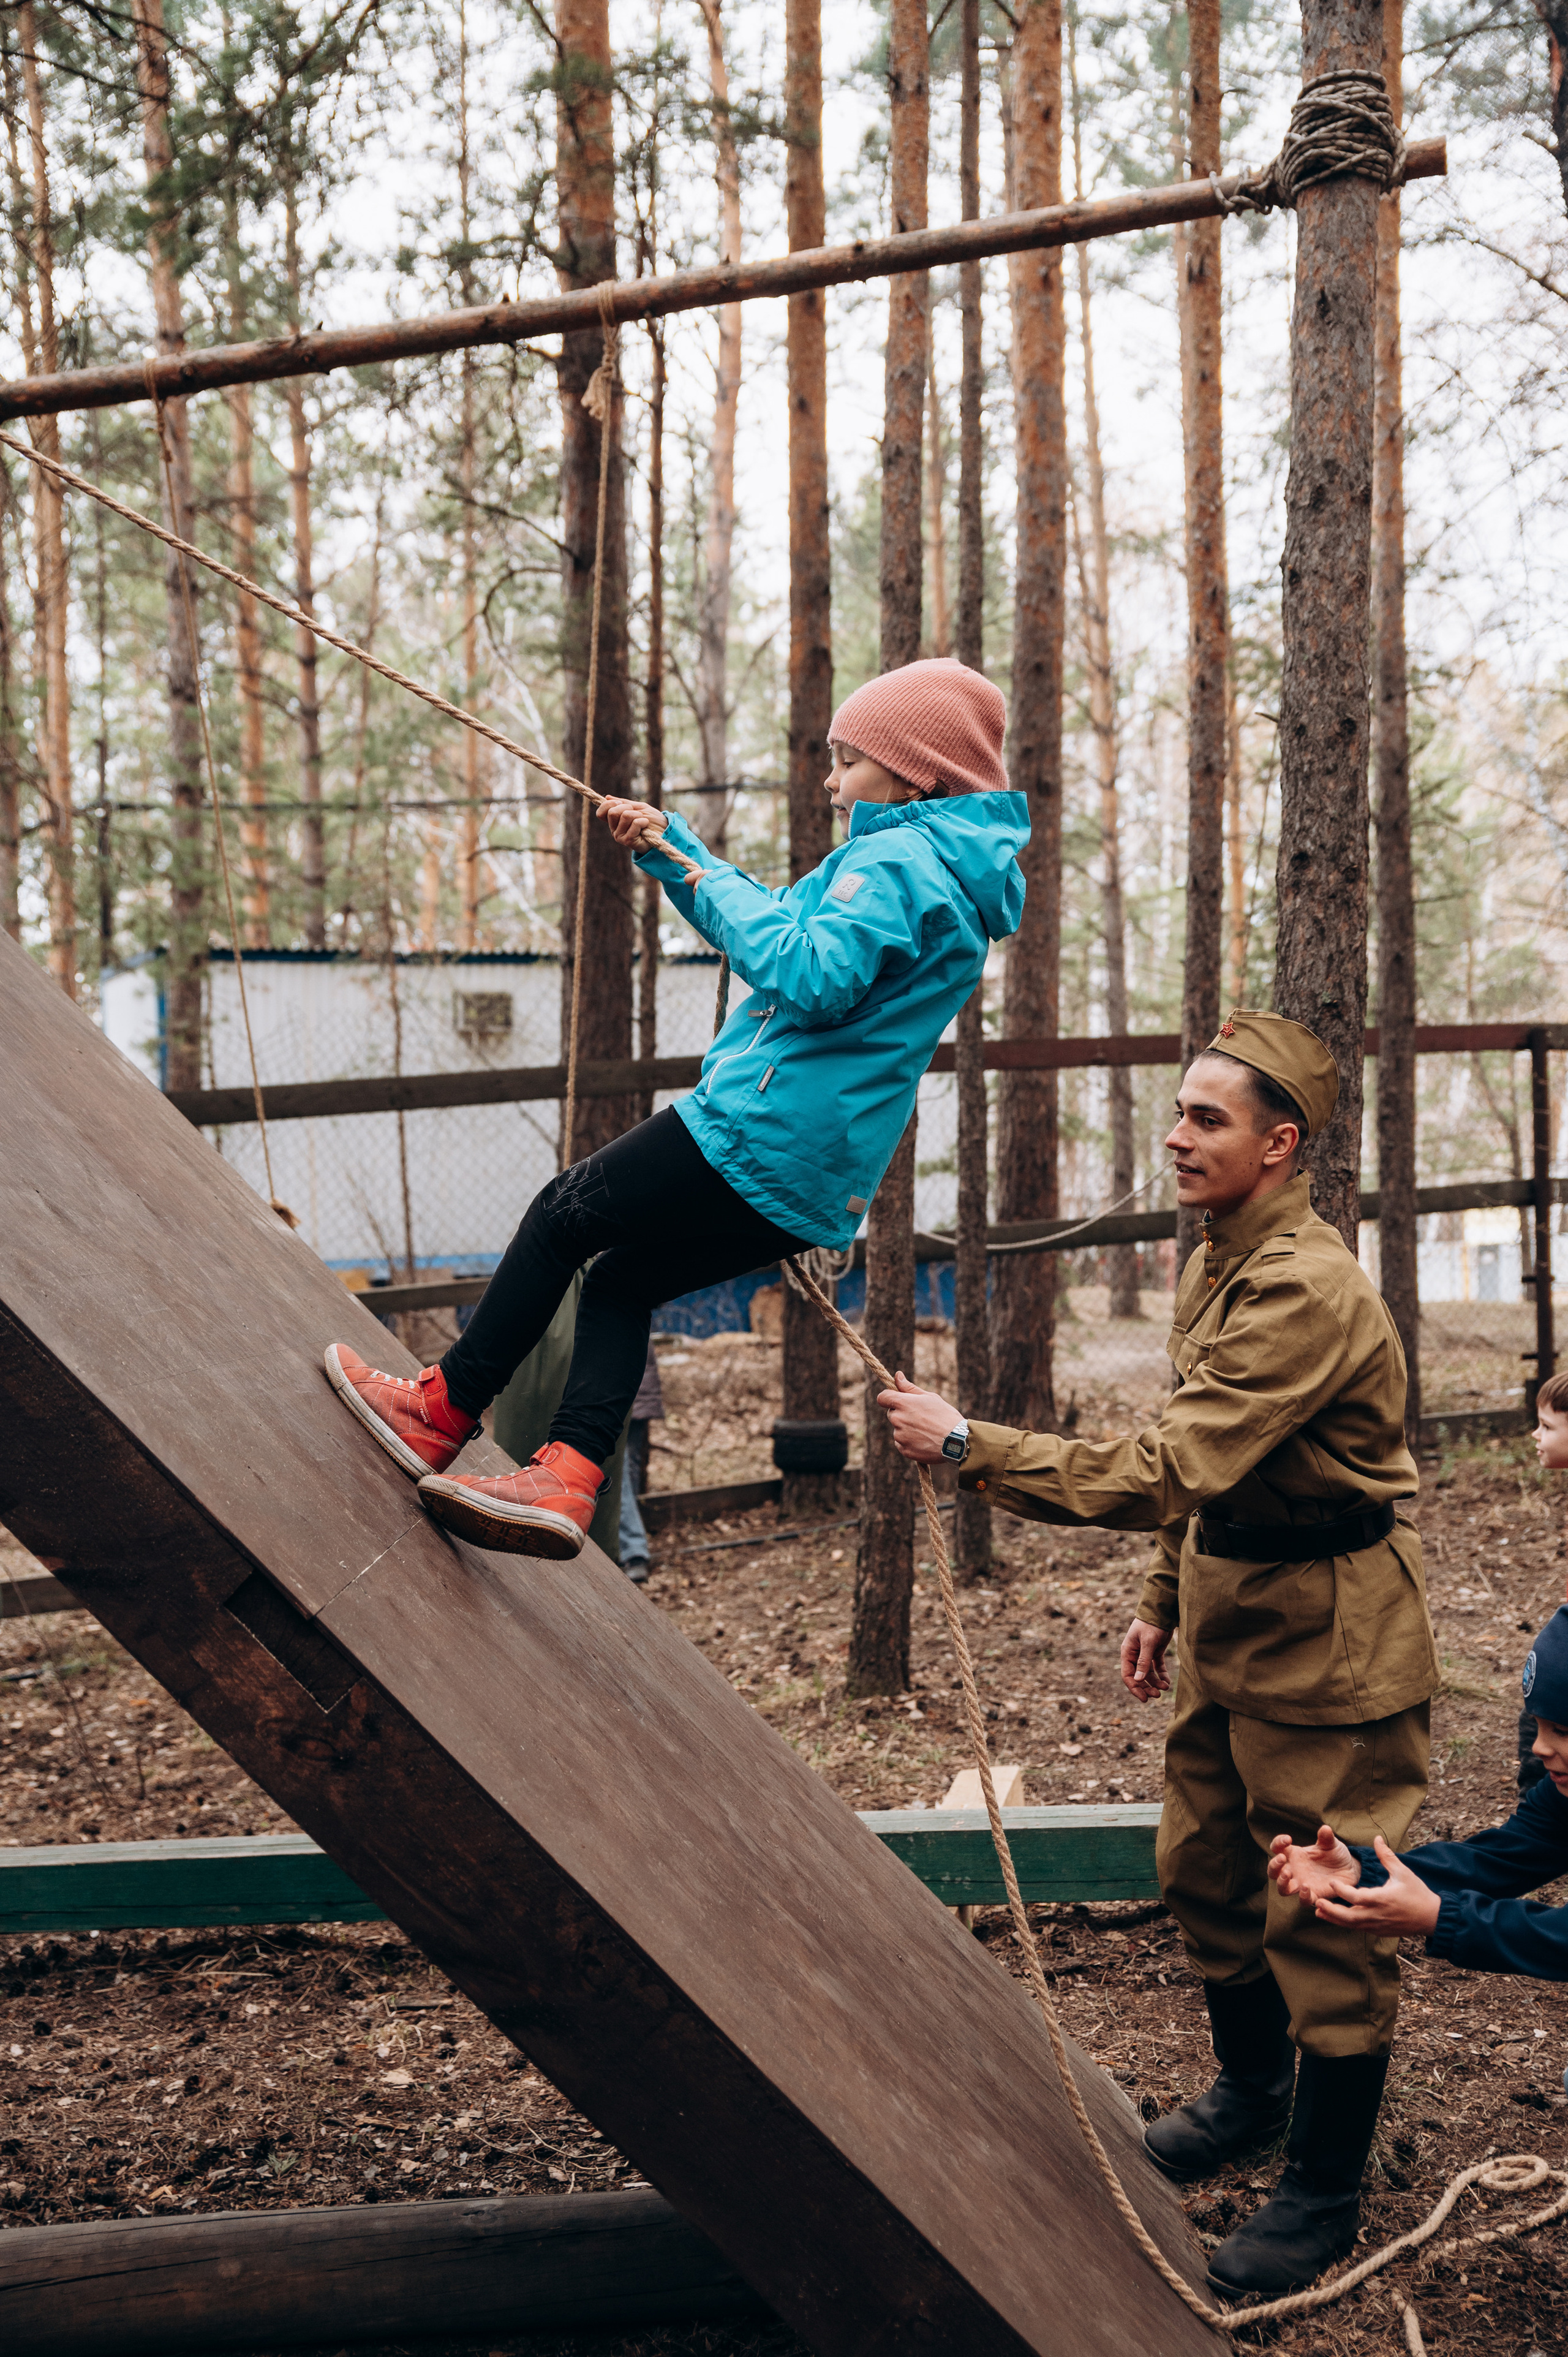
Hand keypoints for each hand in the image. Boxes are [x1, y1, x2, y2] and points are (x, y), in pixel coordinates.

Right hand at [597, 796, 667, 849]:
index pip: (600, 813)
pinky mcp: (628, 841)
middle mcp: (615, 830)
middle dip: (627, 807)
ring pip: (625, 816)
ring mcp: (620, 836)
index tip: (619, 802)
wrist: (664, 831)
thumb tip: (607, 797)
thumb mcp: (637, 807)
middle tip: (637, 813)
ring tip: (644, 821)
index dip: (607, 805)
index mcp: (615, 822)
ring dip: (638, 815)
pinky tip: (646, 827)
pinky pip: (634, 823)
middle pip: (612, 813)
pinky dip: (643, 821)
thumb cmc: (652, 820)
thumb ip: (623, 803)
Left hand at [875, 1370, 963, 1462]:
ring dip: (907, 1429)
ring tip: (926, 1431)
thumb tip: (898, 1375)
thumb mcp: (930, 1397)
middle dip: (902, 1414)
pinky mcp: (904, 1450)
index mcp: (903, 1403)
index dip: (888, 1398)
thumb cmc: (945, 1416)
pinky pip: (901, 1443)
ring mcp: (900, 1436)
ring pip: (898, 1430)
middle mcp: (898, 1419)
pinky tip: (925, 1441)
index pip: (882, 1398)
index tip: (895, 1400)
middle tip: (920, 1417)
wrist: (957, 1441)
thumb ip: (910, 1388)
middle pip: (892, 1414)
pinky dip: (910, 1442)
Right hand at [1120, 1618, 1172, 1701]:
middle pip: (1138, 1677)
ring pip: (1148, 1674)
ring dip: (1155, 1682)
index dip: (1135, 1688)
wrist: (1162, 1612)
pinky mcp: (1155, 1652)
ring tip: (1165, 1688)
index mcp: (1127, 1652)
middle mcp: (1134, 1655)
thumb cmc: (1151, 1625)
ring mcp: (1145, 1654)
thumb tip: (1139, 1679)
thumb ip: (1143, 1661)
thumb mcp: (1147, 1643)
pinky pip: (1157, 1668)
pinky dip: (1161, 1675)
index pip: (1127, 1675)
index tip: (1144, 1699)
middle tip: (1157, 1695)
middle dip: (1147, 1687)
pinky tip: (1167, 1682)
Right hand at [1268, 1823, 1359, 1905]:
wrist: (1350, 1869)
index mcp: (1295, 1855)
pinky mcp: (1314, 1895)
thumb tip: (1325, 1829)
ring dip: (1281, 1882)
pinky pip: (1303, 1901)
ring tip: (1288, 1873)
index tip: (1288, 1839)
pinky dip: (1302, 1896)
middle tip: (1282, 1859)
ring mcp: (1302, 1883)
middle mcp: (1295, 1870)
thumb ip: (1327, 1838)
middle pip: (1273, 1871)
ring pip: (1282, 1889)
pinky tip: (1306, 1887)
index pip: (1277, 1849)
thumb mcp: (1332, 1844)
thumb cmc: (1336, 1854)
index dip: (1277, 1843)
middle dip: (1274, 1865)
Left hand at [1309, 1835, 1441, 1936]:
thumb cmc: (1418, 1893)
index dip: (1342, 1891)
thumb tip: (1376, 1837)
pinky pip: (1359, 1928)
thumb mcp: (1403, 1872)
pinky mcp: (1380, 1932)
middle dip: (1331, 1911)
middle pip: (1349, 1917)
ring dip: (1335, 1919)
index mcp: (1382, 1899)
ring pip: (1352, 1925)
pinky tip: (1336, 1918)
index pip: (1356, 1897)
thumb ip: (1386, 1856)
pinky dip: (1346, 1924)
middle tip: (1316, 1902)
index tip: (1331, 1882)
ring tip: (1319, 1912)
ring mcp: (1378, 1926)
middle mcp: (1377, 1915)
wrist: (1432, 1918)